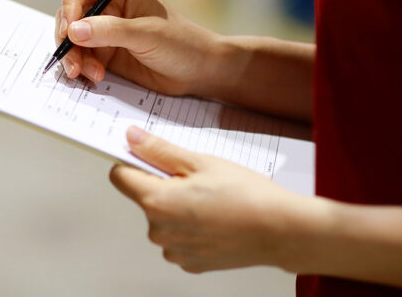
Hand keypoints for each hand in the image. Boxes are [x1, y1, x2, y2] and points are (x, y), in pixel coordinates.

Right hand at [56, 0, 217, 94]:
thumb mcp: (147, 34)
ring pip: (72, 39)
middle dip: (66, 38)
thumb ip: (111, 31)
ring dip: (73, 57)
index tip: (70, 28)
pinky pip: (81, 58)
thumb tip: (74, 30)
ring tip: (89, 74)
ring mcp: (104, 32)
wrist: (199, 72)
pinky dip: (82, 68)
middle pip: (69, 14)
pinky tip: (96, 78)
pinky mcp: (105, 54)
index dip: (69, 2)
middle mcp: (108, 7)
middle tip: (73, 61)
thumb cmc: (182, 44)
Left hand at [109, 126, 317, 273]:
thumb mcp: (200, 162)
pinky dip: (191, 229)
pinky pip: (179, 239)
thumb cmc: (246, 195)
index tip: (149, 156)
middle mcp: (159, 230)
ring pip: (163, 220)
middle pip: (145, 198)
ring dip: (177, 208)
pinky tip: (216, 220)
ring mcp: (174, 250)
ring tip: (211, 201)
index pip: (120, 177)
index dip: (133, 162)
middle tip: (197, 179)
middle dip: (163, 185)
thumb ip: (159, 150)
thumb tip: (132, 138)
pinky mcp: (189, 263)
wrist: (281, 231)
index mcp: (157, 201)